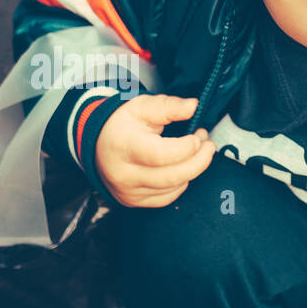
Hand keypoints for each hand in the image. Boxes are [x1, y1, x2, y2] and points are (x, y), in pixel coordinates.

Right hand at [94, 94, 215, 207]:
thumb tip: (193, 106)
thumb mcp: (142, 107)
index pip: (161, 155)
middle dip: (200, 160)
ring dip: (193, 169)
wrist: (98, 146)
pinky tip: (181, 167)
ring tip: (195, 151)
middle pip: (173, 176)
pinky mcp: (134, 201)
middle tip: (208, 145)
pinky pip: (168, 197)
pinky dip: (181, 182)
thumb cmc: (122, 125)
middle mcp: (125, 174)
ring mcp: (129, 191)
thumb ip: (169, 106)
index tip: (198, 136)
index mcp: (124, 146)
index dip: (187, 147)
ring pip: (174, 187)